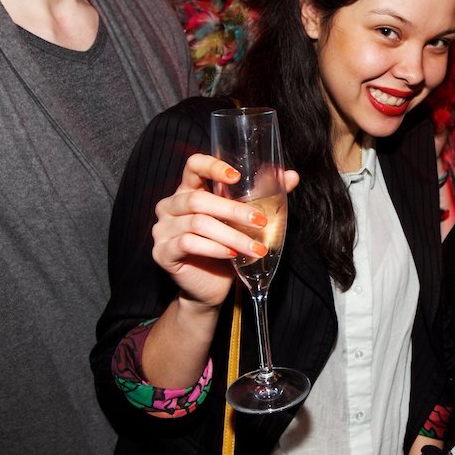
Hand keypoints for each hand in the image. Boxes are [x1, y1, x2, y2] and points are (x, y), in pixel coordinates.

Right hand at [151, 153, 298, 311]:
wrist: (210, 288)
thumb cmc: (226, 250)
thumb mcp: (244, 221)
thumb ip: (263, 196)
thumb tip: (291, 176)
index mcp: (188, 190)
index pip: (193, 166)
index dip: (213, 166)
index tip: (237, 176)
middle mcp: (171, 206)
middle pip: (199, 199)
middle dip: (234, 210)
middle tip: (261, 221)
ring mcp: (163, 229)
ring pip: (198, 223)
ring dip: (232, 235)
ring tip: (256, 247)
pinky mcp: (162, 252)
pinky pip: (188, 244)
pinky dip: (214, 248)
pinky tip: (233, 255)